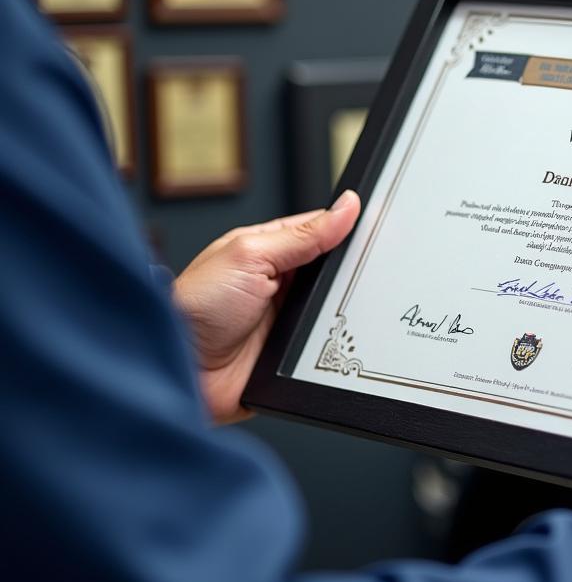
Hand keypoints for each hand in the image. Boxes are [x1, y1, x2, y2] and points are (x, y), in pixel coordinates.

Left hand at [173, 191, 360, 424]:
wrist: (180, 373)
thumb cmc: (194, 309)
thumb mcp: (250, 255)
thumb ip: (302, 234)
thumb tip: (345, 207)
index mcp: (268, 251)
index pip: (321, 230)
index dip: (349, 228)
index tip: (379, 226)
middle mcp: (280, 284)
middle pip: (334, 272)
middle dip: (353, 272)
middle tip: (377, 268)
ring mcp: (288, 321)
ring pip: (337, 309)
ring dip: (346, 310)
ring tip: (359, 305)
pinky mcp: (293, 355)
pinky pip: (329, 345)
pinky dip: (339, 343)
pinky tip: (346, 339)